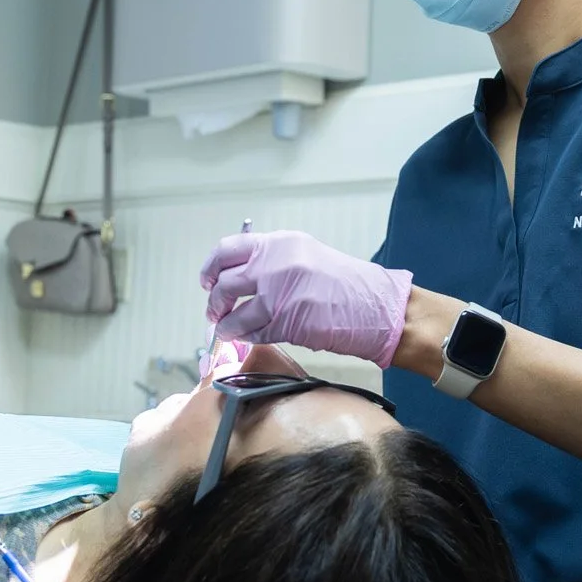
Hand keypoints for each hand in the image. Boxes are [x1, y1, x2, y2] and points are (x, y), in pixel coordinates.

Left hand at [199, 230, 412, 367]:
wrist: (374, 306)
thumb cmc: (343, 283)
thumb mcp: (305, 255)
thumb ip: (271, 261)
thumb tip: (237, 278)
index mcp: (280, 244)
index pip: (227, 249)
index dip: (211, 268)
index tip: (208, 282)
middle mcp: (275, 264)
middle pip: (225, 284)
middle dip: (215, 302)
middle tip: (216, 312)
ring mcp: (280, 294)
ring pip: (234, 314)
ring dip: (226, 326)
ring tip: (228, 330)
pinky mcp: (286, 322)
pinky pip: (253, 333)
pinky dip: (246, 337)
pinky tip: (249, 337)